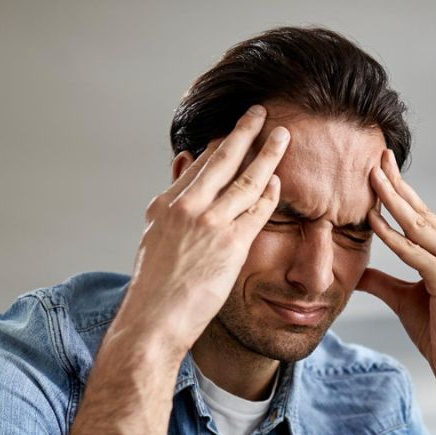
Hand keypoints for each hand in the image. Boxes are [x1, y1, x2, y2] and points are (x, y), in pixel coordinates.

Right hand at [116, 106, 288, 356]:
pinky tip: (280, 180)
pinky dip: (270, 193)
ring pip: (245, 179)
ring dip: (267, 154)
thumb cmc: (154, 290)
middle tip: (261, 112)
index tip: (235, 132)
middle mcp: (187, 207)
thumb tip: (183, 173)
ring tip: (282, 135)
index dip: (220, 146)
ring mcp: (209, 224)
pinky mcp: (230, 245)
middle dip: (244, 132)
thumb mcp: (155, 241)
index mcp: (165, 205)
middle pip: (222, 159)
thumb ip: (172, 207)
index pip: (199, 166)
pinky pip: (257, 210)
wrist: (153, 320)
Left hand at [358, 149, 435, 392]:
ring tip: (371, 176)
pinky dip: (392, 237)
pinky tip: (372, 221)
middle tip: (378, 156)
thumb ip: (383, 281)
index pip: (423, 217)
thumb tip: (358, 271)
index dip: (402, 193)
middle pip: (422, 213)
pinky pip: (414, 253)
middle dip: (398, 185)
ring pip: (419, 226)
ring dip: (393, 200)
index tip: (383, 169)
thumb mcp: (403, 299)